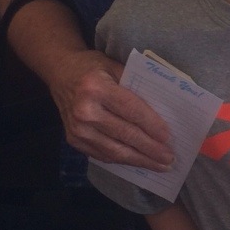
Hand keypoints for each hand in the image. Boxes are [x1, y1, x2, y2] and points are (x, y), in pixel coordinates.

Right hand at [50, 49, 174, 169]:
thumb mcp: (114, 65)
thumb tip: (162, 108)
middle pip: (125, 134)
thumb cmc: (92, 66)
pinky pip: (103, 155)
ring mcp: (77, 129)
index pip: (130, 110)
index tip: (168, 137)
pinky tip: (139, 162)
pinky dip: (123, 160)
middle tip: (170, 158)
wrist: (59, 72)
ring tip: (160, 165)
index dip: (151, 125)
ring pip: (115, 151)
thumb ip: (135, 84)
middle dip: (150, 148)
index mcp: (96, 88)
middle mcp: (84, 111)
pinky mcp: (73, 141)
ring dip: (140, 160)